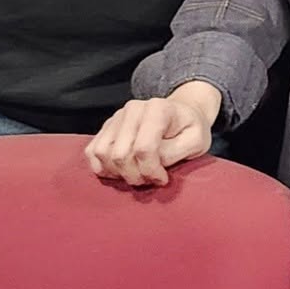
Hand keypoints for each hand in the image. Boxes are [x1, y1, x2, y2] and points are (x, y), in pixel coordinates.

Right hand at [85, 80, 223, 186]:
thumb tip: (152, 161)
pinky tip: (121, 171)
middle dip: (135, 175)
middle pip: (120, 154)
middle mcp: (133, 109)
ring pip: (103, 154)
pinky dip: (103, 168)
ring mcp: (117, 117)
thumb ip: (175, 152)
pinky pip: (92, 152)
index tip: (163, 178)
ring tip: (137, 174)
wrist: (181, 114)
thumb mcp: (197, 142)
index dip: (151, 171)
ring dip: (118, 173)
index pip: (144, 148)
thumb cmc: (190, 130)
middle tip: (150, 179)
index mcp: (158, 109)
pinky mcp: (106, 127)